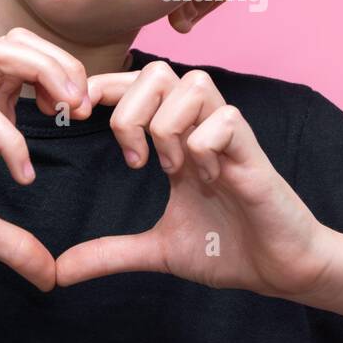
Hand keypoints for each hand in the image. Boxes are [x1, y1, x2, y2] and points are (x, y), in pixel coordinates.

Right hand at [0, 28, 92, 291]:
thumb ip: (16, 247)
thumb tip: (51, 279)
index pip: (35, 61)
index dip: (70, 76)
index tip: (86, 117)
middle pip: (22, 39)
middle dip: (64, 62)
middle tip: (82, 108)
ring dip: (41, 73)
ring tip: (62, 115)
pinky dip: (12, 140)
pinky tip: (22, 176)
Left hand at [55, 62, 342, 300]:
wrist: (281, 270)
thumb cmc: (229, 250)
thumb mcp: (158, 251)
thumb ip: (111, 253)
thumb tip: (60, 271)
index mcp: (176, 141)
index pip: (136, 86)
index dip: (101, 89)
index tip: (74, 120)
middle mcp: (200, 129)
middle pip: (159, 71)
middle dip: (130, 107)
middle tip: (131, 158)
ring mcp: (228, 138)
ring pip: (193, 84)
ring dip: (168, 125)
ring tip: (169, 169)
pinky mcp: (253, 155)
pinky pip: (225, 121)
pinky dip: (204, 147)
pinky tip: (206, 181)